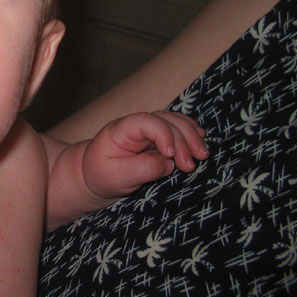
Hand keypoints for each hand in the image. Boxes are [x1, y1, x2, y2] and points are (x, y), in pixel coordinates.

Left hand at [83, 111, 207, 199]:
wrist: (94, 176)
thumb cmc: (101, 175)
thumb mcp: (115, 176)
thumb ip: (141, 169)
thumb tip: (168, 163)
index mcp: (120, 130)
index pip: (145, 121)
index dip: (162, 133)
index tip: (171, 155)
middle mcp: (136, 126)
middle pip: (164, 121)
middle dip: (182, 140)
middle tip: (191, 164)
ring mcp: (148, 131)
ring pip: (174, 122)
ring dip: (191, 136)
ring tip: (202, 155)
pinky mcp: (158, 139)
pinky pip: (177, 128)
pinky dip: (190, 132)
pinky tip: (201, 139)